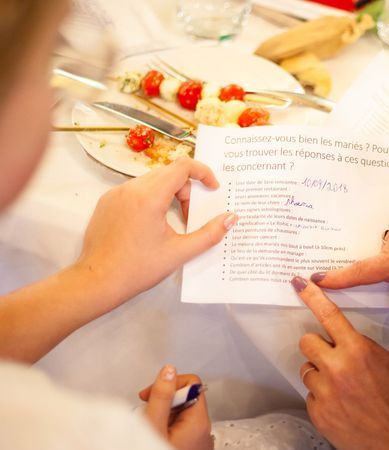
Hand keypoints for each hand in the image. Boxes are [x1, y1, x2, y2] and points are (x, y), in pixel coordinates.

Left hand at [75, 158, 237, 304]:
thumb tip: (232, 218)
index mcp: (149, 197)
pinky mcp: (107, 202)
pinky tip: (152, 225)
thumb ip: (210, 233)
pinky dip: (151, 199)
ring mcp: (115, 194)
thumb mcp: (180, 252)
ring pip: (152, 180)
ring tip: (173, 222)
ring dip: (169, 193)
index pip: (182, 166)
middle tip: (190, 215)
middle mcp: (130, 189)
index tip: (213, 188)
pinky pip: (135, 190)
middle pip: (168, 173)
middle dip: (186, 189)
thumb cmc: (138, 269)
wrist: (97, 282)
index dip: (203, 173)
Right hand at [139, 365, 212, 449]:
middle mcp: (206, 433)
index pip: (193, 385)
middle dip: (164, 402)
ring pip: (183, 418)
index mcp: (200, 423)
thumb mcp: (152, 426)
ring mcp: (201, 446)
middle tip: (144, 415)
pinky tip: (154, 441)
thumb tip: (170, 369)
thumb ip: (161, 396)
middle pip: (188, 401)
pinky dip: (168, 432)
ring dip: (164, 418)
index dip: (170, 385)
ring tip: (148, 431)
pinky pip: (183, 434)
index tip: (147, 395)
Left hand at [292, 277, 388, 449]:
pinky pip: (310, 395)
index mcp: (356, 350)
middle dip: (317, 347)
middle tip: (331, 358)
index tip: (299, 284)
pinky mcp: (317, 412)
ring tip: (342, 389)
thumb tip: (343, 339)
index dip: (312, 296)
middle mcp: (336, 368)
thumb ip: (361, 345)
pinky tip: (341, 406)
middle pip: (307, 342)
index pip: (329, 315)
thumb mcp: (387, 361)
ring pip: (307, 370)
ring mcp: (324, 392)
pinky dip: (322, 398)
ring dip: (320, 375)